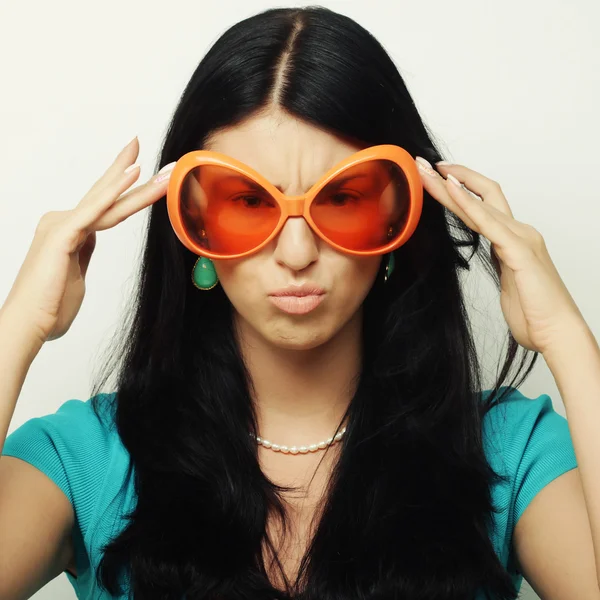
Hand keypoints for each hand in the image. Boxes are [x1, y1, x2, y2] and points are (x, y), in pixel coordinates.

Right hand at [2, 137, 174, 344]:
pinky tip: (134, 173)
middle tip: (146, 147)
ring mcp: (63, 226)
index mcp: (70, 231)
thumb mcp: (76, 273)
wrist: (29, 324)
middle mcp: (65, 222)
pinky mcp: (63, 235)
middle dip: (129, 170)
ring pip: (109, 203)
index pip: (104, 203)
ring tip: (165, 169)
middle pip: (106, 194)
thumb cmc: (51, 306)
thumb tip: (90, 243)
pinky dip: (115, 192)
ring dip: (139, 184)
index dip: (122, 185)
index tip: (139, 167)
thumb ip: (83, 253)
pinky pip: (96, 210)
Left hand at [414, 157, 586, 354]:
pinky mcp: (519, 251)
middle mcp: (519, 232)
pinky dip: (469, 203)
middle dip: (451, 177)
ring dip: (450, 185)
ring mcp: (520, 238)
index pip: (484, 204)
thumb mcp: (508, 281)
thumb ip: (500, 262)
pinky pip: (489, 222)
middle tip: (423, 164)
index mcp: (514, 239)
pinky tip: (451, 189)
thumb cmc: (533, 311)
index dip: (460, 189)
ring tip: (427, 171)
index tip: (436, 178)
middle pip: (482, 194)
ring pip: (481, 203)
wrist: (556, 332)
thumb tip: (490, 256)